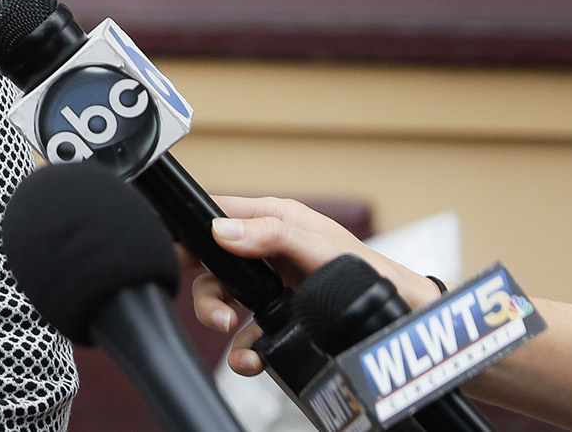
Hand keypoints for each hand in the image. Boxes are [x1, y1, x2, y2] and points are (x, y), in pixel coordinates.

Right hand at [188, 195, 437, 377]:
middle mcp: (265, 250)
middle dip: (200, 283)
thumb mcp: (320, 246)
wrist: (405, 319)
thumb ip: (272, 234)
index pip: (215, 213)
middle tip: (205, 300)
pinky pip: (245, 333)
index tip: (167, 245)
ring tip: (227, 329)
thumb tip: (220, 230)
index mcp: (272, 219)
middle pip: (208, 261)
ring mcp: (270, 286)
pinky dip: (241, 349)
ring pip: (221, 298)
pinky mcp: (278, 318)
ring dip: (215, 315)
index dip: (187, 227)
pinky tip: (248, 358)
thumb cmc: (370, 271)